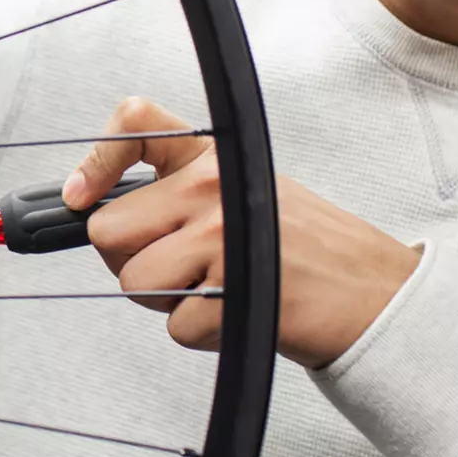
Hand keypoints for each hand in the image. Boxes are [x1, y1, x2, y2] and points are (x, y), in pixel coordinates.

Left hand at [65, 97, 420, 368]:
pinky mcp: (233, 295)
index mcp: (214, 159)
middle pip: (108, 230)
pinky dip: (202, 332)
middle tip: (179, 268)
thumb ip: (180, 190)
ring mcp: (222, 240)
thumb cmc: (307, 248)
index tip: (79, 196)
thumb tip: (94, 208)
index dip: (94, 161)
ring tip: (219, 289)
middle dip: (130, 260)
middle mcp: (213, 190)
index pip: (134, 124)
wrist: (378, 295)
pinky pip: (174, 326)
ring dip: (166, 301)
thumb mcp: (248, 189)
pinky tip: (241, 312)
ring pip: (133, 282)